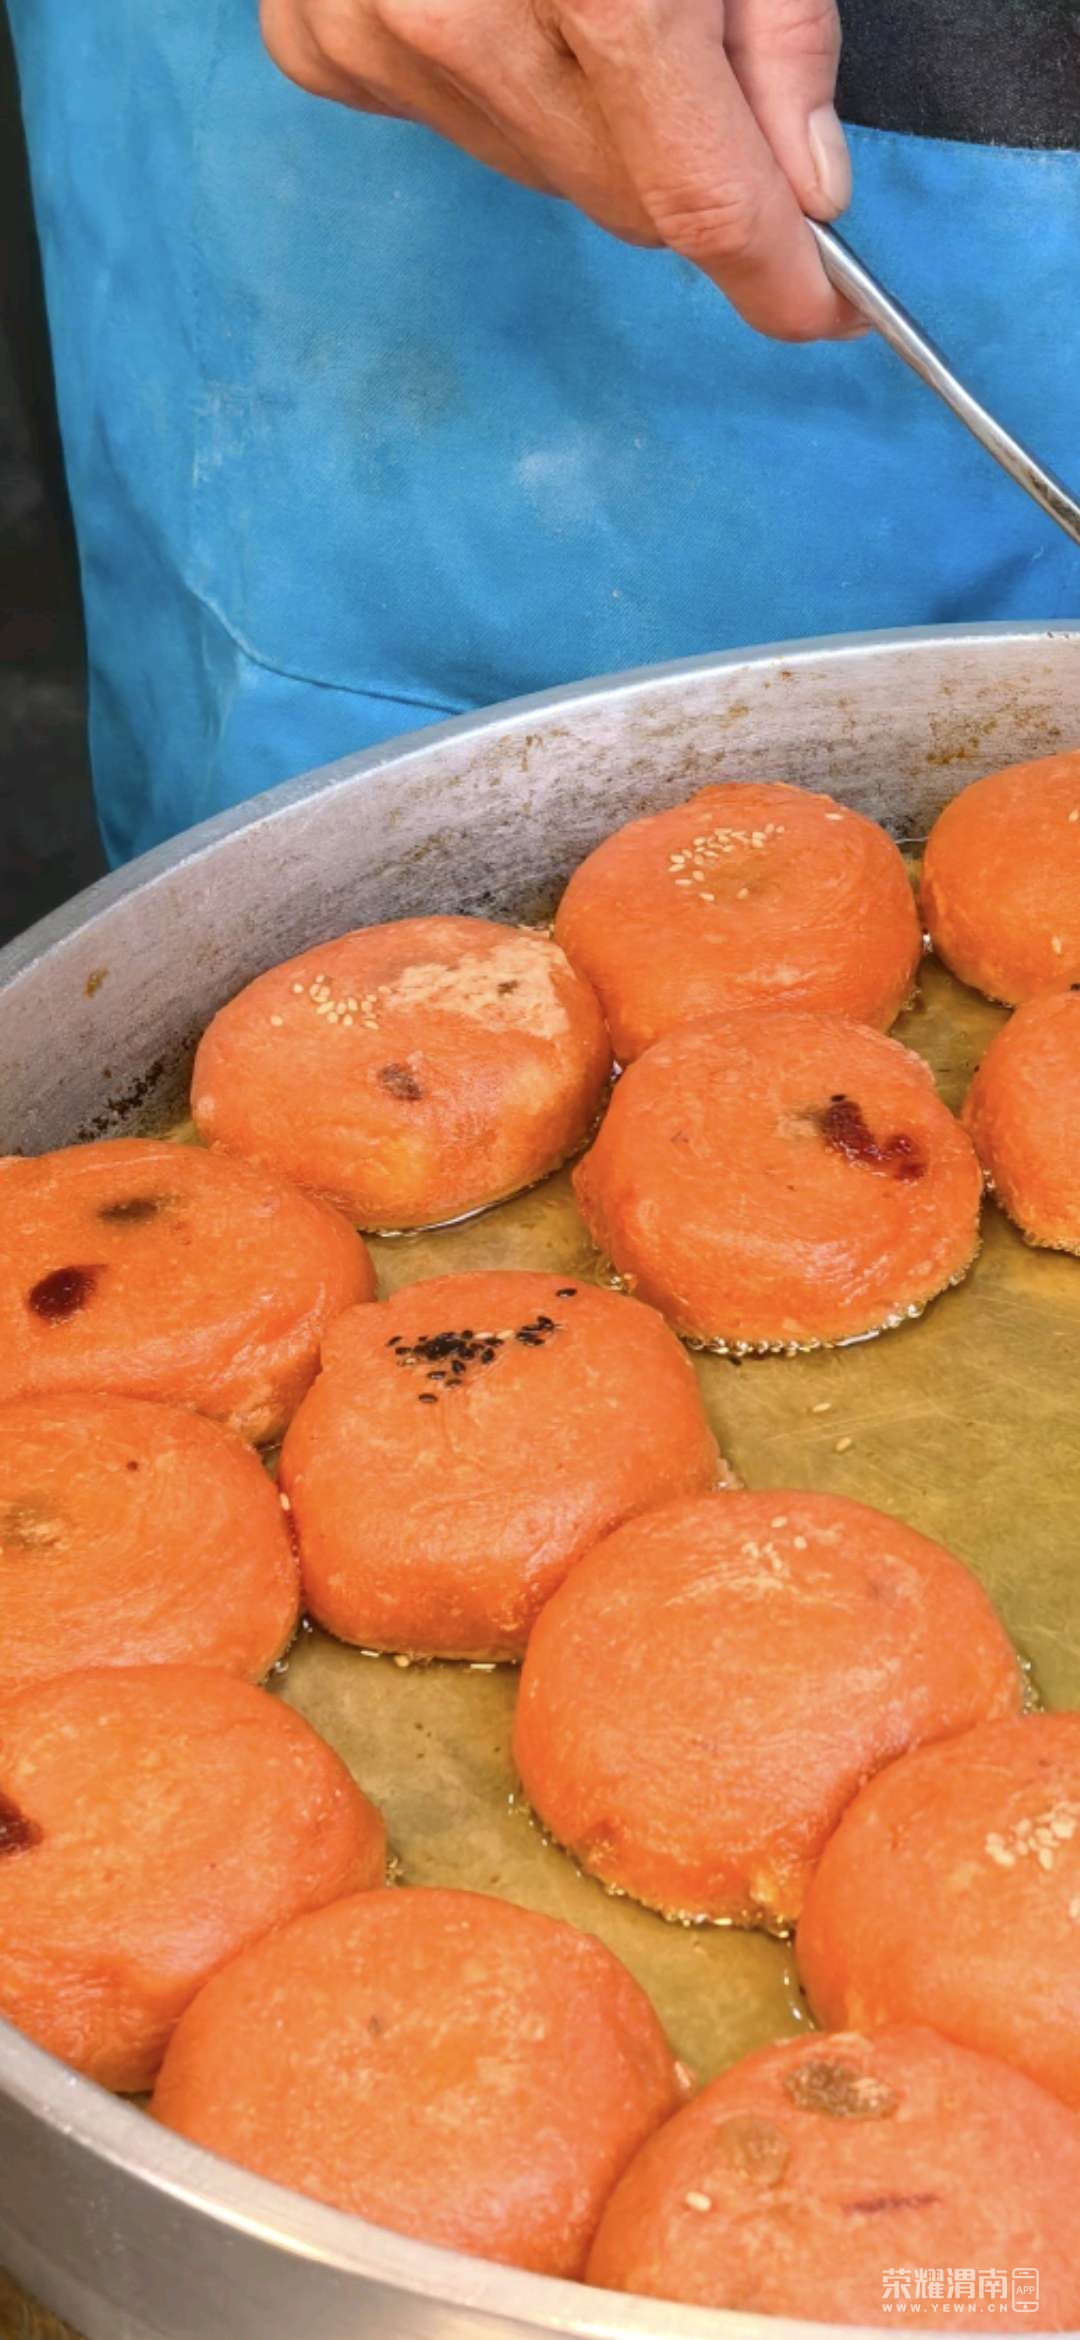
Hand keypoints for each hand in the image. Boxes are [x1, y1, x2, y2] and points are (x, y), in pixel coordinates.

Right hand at [260, 0, 860, 340]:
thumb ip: (778, 31)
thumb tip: (805, 185)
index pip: (700, 200)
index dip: (776, 277)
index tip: (825, 305)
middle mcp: (468, 23)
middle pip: (624, 202)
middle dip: (693, 166)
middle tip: (710, 56)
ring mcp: (377, 37)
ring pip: (539, 172)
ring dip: (594, 119)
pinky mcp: (320, 39)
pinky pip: (443, 121)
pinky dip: (495, 78)